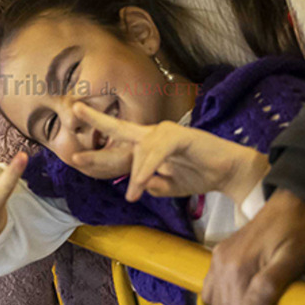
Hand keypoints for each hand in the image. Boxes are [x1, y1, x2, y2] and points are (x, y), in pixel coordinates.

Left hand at [70, 104, 268, 204]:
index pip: (118, 141)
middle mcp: (154, 134)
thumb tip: (137, 186)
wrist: (228, 173)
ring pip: (140, 150)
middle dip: (98, 120)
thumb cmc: (199, 175)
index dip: (97, 141)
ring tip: (134, 193)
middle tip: (75, 110)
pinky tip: (142, 183)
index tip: (75, 141)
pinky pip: (157, 152)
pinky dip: (148, 168)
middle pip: (121, 128)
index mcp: (148, 145)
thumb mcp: (168, 186)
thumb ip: (151, 184)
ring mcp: (167, 132)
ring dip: (136, 174)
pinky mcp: (180, 135)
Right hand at [201, 189, 304, 304]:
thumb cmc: (301, 233)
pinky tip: (241, 304)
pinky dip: (223, 303)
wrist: (296, 201)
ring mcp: (218, 259)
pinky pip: (210, 289)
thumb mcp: (293, 261)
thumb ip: (269, 286)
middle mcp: (222, 266)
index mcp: (238, 269)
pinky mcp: (219, 255)